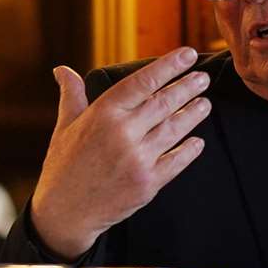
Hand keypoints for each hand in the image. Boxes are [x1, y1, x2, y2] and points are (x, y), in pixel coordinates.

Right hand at [30, 47, 210, 259]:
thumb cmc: (63, 166)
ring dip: (193, 114)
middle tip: (203, 77)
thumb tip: (62, 70)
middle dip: (187, 87)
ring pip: (174, 129)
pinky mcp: (148, 183)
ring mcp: (138, 159)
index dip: (169, 66)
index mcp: (103, 113)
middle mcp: (122, 133)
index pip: (143, 82)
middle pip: (164, 103)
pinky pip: (177, 161)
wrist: (65, 213)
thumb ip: (71, 95)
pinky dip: (189, 150)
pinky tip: (197, 141)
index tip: (187, 54)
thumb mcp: (64, 126)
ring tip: (205, 103)